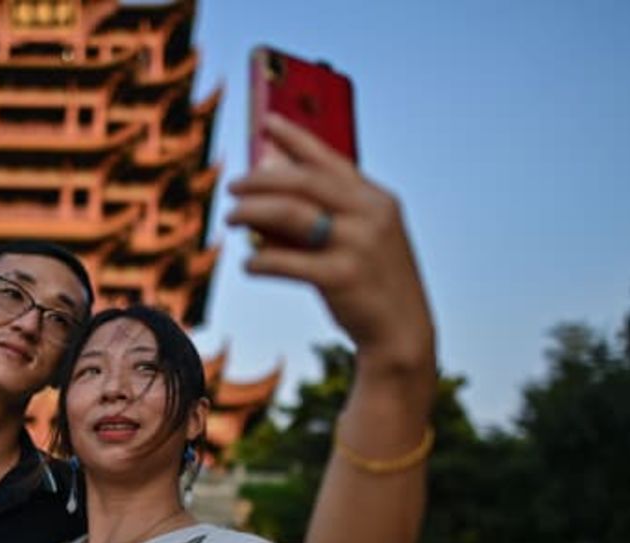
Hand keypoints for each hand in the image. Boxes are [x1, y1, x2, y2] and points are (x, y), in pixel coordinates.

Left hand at [226, 114, 433, 369]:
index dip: (296, 138)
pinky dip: (261, 260)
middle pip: (303, 181)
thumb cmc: (369, 281)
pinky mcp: (343, 277)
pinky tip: (249, 264)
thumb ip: (316, 214)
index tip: (266, 123)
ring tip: (229, 218)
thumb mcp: (353, 240)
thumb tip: (262, 191)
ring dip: (252, 212)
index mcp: (376, 199)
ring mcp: (359, 245)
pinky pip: (287, 261)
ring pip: (290, 213)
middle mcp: (371, 214)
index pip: (329, 159)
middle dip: (260, 179)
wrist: (401, 332)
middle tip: (232, 187)